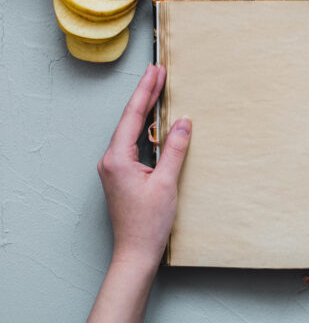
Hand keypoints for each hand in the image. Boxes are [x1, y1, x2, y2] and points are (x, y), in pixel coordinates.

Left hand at [98, 64, 191, 266]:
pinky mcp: (121, 174)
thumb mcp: (166, 183)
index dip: (146, 91)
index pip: (134, 116)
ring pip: (131, 130)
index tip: (156, 71)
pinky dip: (145, 127)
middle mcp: (111, 160)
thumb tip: (183, 121)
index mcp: (117, 159)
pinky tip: (154, 120)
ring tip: (157, 87)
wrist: (135, 252)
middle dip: (145, 94)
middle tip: (157, 71)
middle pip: (130, 119)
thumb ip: (174, 149)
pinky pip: (133, 143)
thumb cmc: (148, 223)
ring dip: (145, 109)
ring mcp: (114, 167)